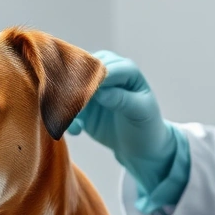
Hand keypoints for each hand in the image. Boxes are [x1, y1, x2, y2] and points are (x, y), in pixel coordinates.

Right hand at [65, 51, 178, 192]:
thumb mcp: (141, 112)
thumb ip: (122, 99)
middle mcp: (107, 73)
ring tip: (72, 121)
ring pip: (72, 87)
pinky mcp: (81, 105)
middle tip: (69, 103)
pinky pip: (67, 106)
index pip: (106, 66)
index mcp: (125, 69)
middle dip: (75, 86)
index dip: (94, 77)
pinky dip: (67, 118)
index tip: (84, 91)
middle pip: (83, 71)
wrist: (139, 147)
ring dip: (67, 103)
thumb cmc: (146, 125)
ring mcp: (92, 88)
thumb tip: (100, 91)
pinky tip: (76, 131)